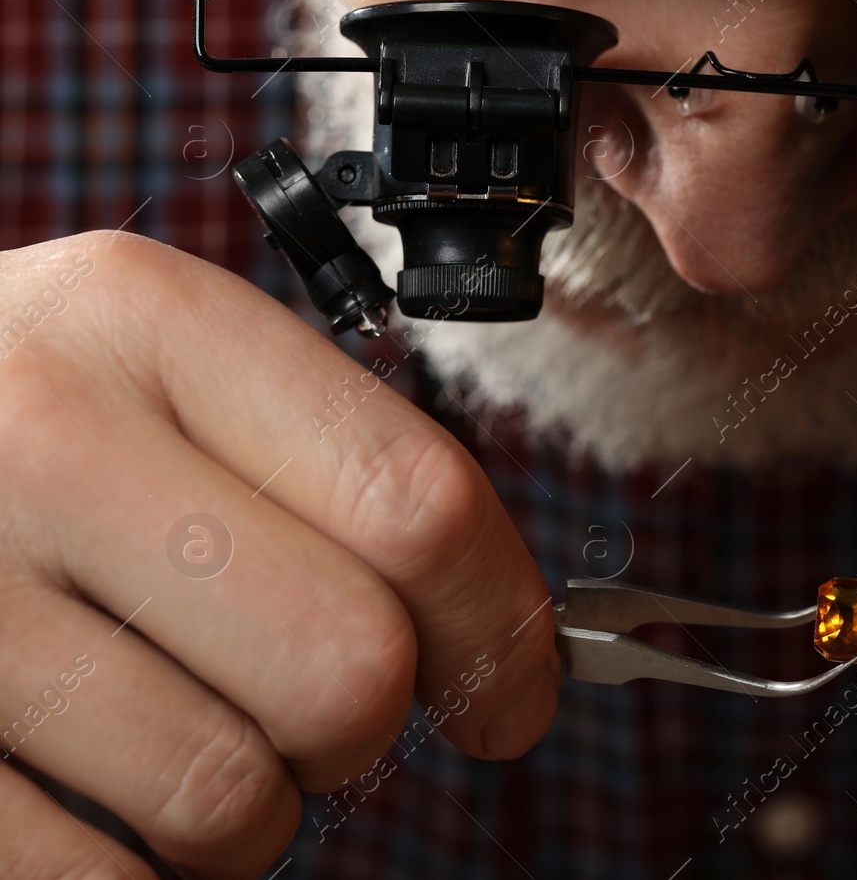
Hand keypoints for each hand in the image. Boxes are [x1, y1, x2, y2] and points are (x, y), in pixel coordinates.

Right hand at [0, 232, 555, 877]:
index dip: (502, 624)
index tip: (516, 693)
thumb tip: (509, 645)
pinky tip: (107, 800)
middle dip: (369, 722)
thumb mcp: (155, 370)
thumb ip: (324, 469)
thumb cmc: (14, 420)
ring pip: (228, 794)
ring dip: (250, 812)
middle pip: (348, 663)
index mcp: (151, 322)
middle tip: (325, 716)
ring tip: (191, 747)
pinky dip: (139, 876)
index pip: (416, 502)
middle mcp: (44, 435)